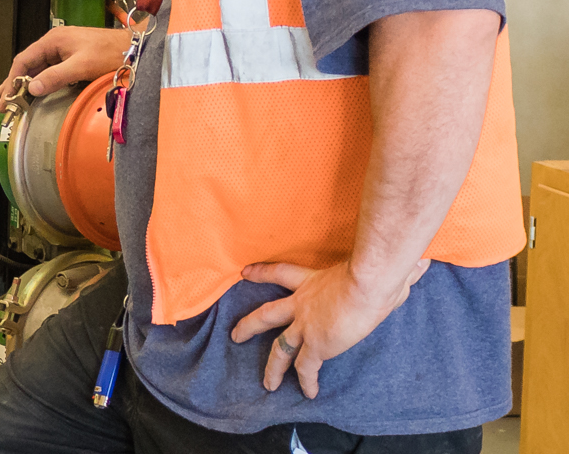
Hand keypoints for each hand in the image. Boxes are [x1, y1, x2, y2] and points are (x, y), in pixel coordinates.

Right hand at [8, 25, 130, 94]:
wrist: (134, 47)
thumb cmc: (109, 53)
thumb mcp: (81, 66)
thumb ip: (55, 77)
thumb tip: (31, 88)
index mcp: (52, 41)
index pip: (24, 60)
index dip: (12, 79)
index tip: (6, 97)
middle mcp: (54, 43)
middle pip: (29, 64)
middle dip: (15, 82)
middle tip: (3, 102)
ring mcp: (63, 50)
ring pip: (39, 68)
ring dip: (27, 83)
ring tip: (15, 99)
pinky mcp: (72, 57)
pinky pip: (50, 70)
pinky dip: (40, 82)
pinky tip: (37, 92)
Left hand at [228, 257, 431, 396]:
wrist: (369, 281)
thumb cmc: (376, 269)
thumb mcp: (379, 267)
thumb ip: (396, 269)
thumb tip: (420, 262)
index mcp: (312, 281)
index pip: (280, 273)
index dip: (261, 272)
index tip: (245, 272)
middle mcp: (302, 303)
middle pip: (266, 314)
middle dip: (249, 325)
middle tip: (235, 334)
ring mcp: (306, 325)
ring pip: (279, 348)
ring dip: (272, 367)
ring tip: (266, 382)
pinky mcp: (317, 344)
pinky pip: (307, 367)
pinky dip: (306, 381)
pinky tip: (308, 393)